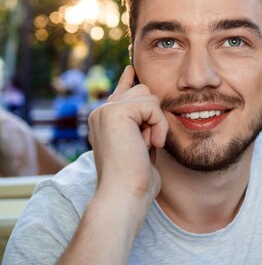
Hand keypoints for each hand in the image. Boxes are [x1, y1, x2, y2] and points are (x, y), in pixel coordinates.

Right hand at [87, 66, 168, 208]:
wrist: (124, 195)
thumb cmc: (136, 182)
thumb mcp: (142, 150)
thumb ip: (144, 130)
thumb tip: (152, 113)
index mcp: (105, 121)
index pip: (121, 93)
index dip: (129, 80)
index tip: (133, 69)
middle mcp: (101, 113)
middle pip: (144, 90)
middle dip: (155, 116)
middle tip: (147, 143)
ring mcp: (106, 111)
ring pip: (149, 96)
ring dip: (157, 123)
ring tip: (146, 145)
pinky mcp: (116, 111)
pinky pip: (152, 106)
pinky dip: (158, 126)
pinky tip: (149, 144)